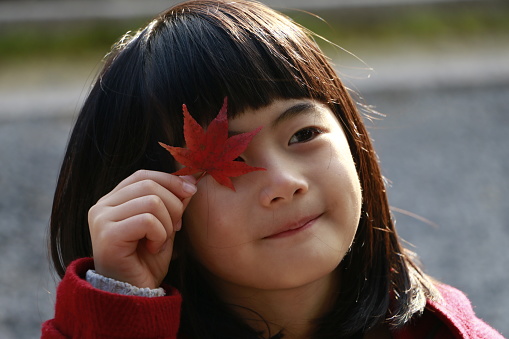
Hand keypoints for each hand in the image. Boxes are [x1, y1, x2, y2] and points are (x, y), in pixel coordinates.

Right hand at [88, 170, 196, 288]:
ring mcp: (101, 220)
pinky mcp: (107, 235)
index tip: (192, 190)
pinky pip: (147, 221)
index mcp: (112, 200)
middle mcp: (101, 206)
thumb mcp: (165, 225)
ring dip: (166, 224)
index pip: (143, 176)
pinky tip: (152, 249)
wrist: (136, 294)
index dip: (170, 180)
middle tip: (175, 228)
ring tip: (159, 242)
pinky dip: (159, 236)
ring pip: (151, 202)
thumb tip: (190, 179)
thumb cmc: (147, 261)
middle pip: (148, 185)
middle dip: (173, 205)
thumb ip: (173, 202)